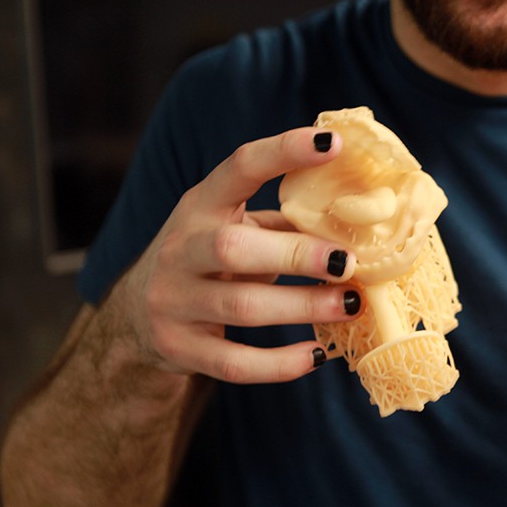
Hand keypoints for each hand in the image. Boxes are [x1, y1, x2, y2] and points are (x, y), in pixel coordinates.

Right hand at [110, 128, 360, 383]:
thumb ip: (288, 221)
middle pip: (232, 249)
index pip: (238, 168)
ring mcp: (173, 301)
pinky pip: (233, 362)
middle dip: (296, 255)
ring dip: (302, 307)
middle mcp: (179, 249)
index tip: (332, 143)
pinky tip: (317, 355)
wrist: (137, 315)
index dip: (283, 152)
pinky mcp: (179, 348)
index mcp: (201, 206)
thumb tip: (369, 218)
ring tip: (351, 305)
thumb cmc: (213, 260)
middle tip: (348, 261)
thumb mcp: (237, 227)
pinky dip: (279, 363)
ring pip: (239, 307)